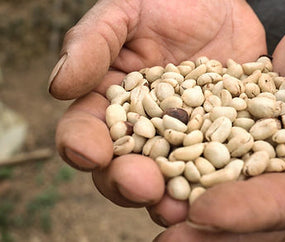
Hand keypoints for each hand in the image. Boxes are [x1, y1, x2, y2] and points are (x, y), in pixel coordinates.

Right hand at [50, 0, 265, 224]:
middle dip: (128, 181)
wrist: (222, 4)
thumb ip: (94, 42)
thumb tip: (59, 85)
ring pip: (169, 177)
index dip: (83, 145)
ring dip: (170, 195)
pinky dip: (217, 181)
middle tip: (142, 187)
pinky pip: (217, 165)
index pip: (87, 130)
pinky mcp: (220, 138)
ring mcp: (184, 137)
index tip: (91, 153)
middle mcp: (145, 127)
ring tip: (177, 207)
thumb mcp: (128, 10)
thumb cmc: (169, 3)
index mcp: (111, 100)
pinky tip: (223, 189)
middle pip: (125, 166)